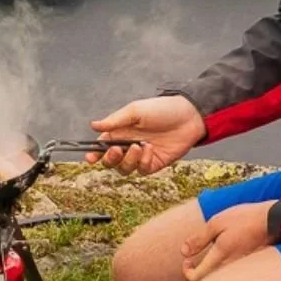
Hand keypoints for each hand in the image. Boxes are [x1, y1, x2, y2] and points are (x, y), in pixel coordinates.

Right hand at [87, 96, 206, 175]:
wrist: (189, 116)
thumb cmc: (162, 109)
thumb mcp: (135, 111)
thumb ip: (114, 121)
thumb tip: (93, 125)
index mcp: (120, 132)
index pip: (102, 146)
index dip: (94, 154)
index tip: (91, 158)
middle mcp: (128, 145)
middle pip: (110, 161)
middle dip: (110, 159)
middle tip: (117, 150)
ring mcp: (141, 156)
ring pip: (124, 169)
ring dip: (128, 160)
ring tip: (139, 146)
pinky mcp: (154, 163)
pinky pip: (142, 170)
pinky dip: (144, 162)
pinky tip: (151, 149)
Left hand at [181, 201, 274, 280]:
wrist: (275, 221)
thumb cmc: (245, 219)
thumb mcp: (217, 223)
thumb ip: (199, 239)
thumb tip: (183, 252)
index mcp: (220, 258)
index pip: (196, 278)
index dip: (187, 271)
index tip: (187, 260)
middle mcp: (230, 268)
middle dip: (196, 274)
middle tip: (192, 260)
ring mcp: (240, 269)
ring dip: (208, 272)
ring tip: (207, 256)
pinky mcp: (248, 267)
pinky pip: (229, 276)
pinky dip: (220, 270)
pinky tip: (223, 254)